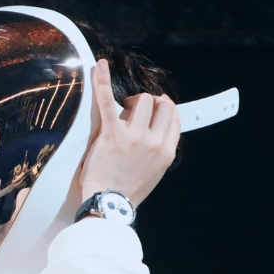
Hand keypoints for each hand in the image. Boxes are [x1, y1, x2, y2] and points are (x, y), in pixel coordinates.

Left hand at [78, 59, 180, 207]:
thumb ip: (158, 151)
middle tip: (134, 110)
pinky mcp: (111, 135)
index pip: (174, 117)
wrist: (108, 207)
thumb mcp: (153, 173)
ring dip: (132, 101)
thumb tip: (156, 135)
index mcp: (166, 152)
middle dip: (149, 102)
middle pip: (161, 104)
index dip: (165, 109)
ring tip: (121, 111)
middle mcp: (154, 142)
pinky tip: (99, 66)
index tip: (156, 108)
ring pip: (141, 100)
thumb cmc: (126, 191)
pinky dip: (102, 81)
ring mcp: (133, 137)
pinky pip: (107, 101)